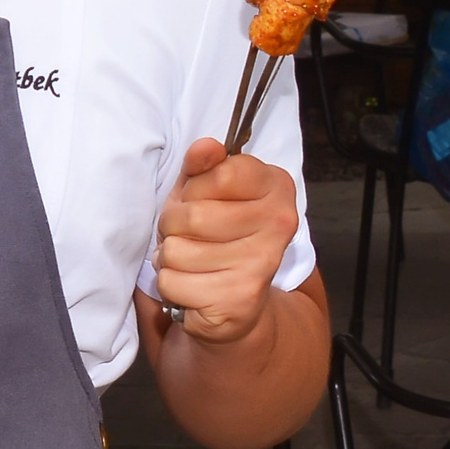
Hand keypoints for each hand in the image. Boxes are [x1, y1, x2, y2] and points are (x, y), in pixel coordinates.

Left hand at [153, 139, 298, 344]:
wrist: (237, 301)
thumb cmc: (214, 236)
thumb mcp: (203, 192)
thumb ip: (202, 166)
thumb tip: (205, 147)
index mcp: (276, 186)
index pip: (222, 173)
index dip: (195, 188)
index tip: (202, 199)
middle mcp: (279, 223)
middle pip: (192, 215)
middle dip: (172, 226)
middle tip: (187, 236)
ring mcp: (262, 262)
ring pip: (176, 250)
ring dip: (170, 257)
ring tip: (190, 260)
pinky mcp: (239, 298)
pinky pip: (172, 281)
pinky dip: (171, 285)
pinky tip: (192, 285)